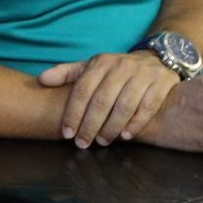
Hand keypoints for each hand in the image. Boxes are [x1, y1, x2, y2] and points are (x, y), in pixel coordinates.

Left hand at [40, 51, 182, 146]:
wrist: (156, 59)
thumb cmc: (117, 70)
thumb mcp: (92, 67)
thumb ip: (67, 73)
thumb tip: (42, 80)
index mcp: (100, 63)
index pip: (82, 90)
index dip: (73, 113)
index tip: (67, 133)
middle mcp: (121, 67)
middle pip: (102, 100)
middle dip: (90, 125)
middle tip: (83, 143)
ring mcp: (142, 75)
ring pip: (124, 105)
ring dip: (111, 127)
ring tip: (102, 142)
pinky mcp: (161, 84)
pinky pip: (147, 107)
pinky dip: (136, 123)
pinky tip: (126, 136)